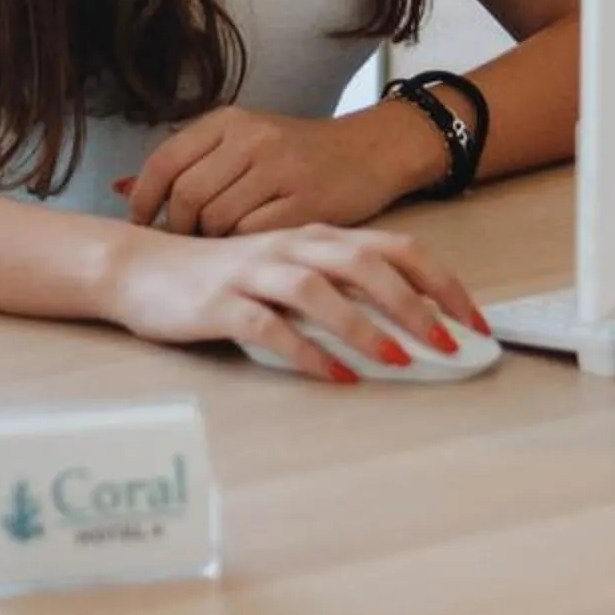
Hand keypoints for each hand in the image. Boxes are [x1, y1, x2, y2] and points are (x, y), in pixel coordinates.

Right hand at [101, 224, 486, 380]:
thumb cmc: (223, 276)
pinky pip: (266, 327)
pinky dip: (303, 352)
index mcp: (316, 237)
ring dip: (362, 326)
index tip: (474, 322)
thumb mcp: (288, 271)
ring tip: (396, 362)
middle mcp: (291, 248)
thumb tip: (407, 326)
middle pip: (364, 263)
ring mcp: (253, 273)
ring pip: (317, 291)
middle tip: (446, 344)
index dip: (439, 282)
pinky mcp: (220, 304)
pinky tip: (331, 377)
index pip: (394, 248)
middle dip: (412, 304)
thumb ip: (339, 288)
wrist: (140, 270)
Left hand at [118, 104, 441, 236]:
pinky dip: (245, 250)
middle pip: (187, 196)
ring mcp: (280, 169)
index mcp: (229, 120)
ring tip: (222, 247)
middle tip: (187, 244)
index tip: (143, 224)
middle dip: (180, 228)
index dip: (145, 200)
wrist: (371, 152)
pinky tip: (252, 251)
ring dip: (212, 242)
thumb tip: (121, 188)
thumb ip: (189, 162)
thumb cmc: (297, 154)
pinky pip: (253, 236)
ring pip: (218, 220)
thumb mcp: (243, 141)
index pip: (165, 161)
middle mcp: (252, 139)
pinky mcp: (306, 203)